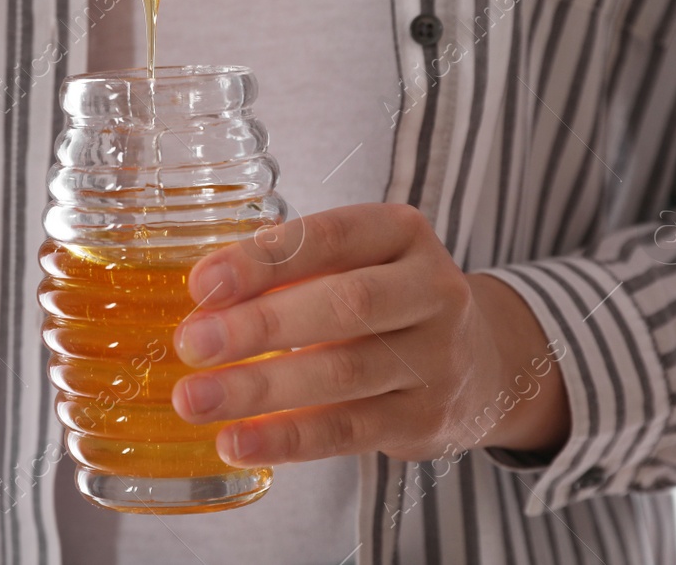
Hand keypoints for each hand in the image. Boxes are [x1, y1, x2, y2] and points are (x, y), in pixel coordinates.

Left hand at [170, 203, 570, 466]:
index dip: (263, 259)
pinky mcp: (425, 420)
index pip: (330, 237)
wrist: (484, 362)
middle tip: (191, 345)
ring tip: (195, 400)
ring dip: (260, 389)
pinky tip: (236, 442)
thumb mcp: (359, 261)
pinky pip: (348, 431)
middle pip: (344, 305)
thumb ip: (293, 271)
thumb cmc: (388, 300)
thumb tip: (200, 301)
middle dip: (259, 326)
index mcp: (402, 233)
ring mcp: (435, 359)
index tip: (202, 284)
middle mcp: (432, 290)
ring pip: (343, 374)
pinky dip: (287, 440)